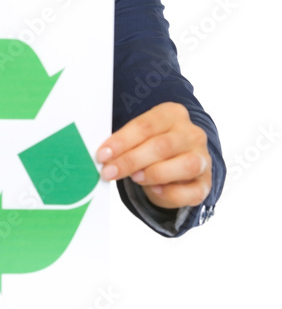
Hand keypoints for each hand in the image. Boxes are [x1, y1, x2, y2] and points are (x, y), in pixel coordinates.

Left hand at [95, 101, 210, 209]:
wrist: (177, 164)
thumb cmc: (150, 147)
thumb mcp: (139, 138)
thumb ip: (126, 144)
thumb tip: (104, 157)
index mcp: (173, 114)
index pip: (146, 125)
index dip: (122, 141)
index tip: (102, 155)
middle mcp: (192, 134)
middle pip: (162, 146)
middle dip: (131, 160)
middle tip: (109, 172)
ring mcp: (203, 158)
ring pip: (185, 165)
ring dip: (155, 173)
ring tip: (134, 178)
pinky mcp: (205, 183)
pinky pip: (191, 191)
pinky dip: (171, 194)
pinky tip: (154, 190)